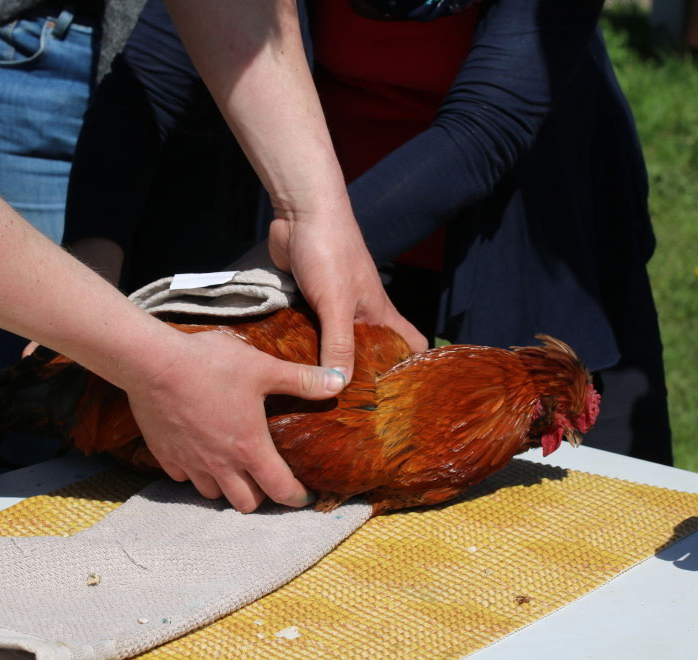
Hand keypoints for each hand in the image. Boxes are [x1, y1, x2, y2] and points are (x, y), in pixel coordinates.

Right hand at [125, 329, 346, 511]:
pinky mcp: (165, 456)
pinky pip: (184, 478)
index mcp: (249, 448)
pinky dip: (196, 473)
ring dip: (227, 487)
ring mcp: (190, 463)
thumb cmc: (211, 364)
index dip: (297, 497)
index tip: (306, 495)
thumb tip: (339, 382)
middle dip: (262, 496)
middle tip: (269, 479)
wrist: (152, 363)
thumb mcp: (264, 368)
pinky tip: (200, 453)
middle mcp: (220, 464)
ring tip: (234, 467)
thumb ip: (303, 379)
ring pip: (213, 494)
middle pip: (246, 502)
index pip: (280, 489)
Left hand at [268, 195, 427, 381]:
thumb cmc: (329, 251)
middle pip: (368, 351)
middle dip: (360, 375)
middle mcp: (359, 312)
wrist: (299, 211)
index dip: (411, 368)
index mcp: (378, 312)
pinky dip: (301, 345)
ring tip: (311, 393)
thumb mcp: (336, 303)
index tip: (399, 397)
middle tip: (346, 409)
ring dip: (324, 362)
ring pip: (334, 342)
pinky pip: (309, 330)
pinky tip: (286, 364)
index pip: (410, 344)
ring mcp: (333, 305)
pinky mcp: (308, 299)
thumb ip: (339, 344)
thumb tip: (340, 386)